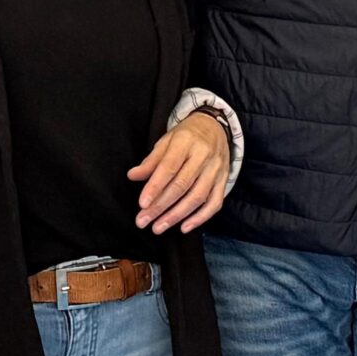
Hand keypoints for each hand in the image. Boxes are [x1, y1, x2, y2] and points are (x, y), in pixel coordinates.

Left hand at [130, 112, 229, 233]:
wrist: (215, 128)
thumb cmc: (186, 136)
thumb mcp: (166, 141)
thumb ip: (151, 161)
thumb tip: (133, 176)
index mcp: (186, 142)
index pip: (169, 167)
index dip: (155, 187)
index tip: (142, 204)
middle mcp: (203, 156)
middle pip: (182, 185)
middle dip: (160, 206)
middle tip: (143, 220)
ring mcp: (216, 170)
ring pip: (197, 197)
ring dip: (177, 216)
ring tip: (158, 227)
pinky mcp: (223, 181)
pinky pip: (215, 203)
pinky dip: (200, 218)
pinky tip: (184, 227)